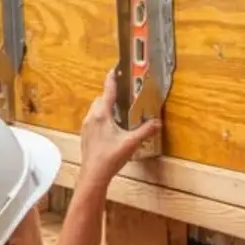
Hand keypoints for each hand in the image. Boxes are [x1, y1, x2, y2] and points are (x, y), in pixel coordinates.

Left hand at [78, 69, 159, 190]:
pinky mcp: (86, 134)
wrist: (93, 174)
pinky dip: (102, 116)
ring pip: (96, 109)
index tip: (115, 69)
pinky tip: (110, 127)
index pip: (107, 91)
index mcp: (101, 115)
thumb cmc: (110, 157)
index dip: (112, 79)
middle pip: (100, 99)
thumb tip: (158, 122)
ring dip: (105, 106)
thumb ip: (146, 131)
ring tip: (118, 111)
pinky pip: (93, 119)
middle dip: (110, 95)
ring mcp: (86, 126)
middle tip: (122, 95)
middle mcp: (91, 117)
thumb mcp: (131, 143)